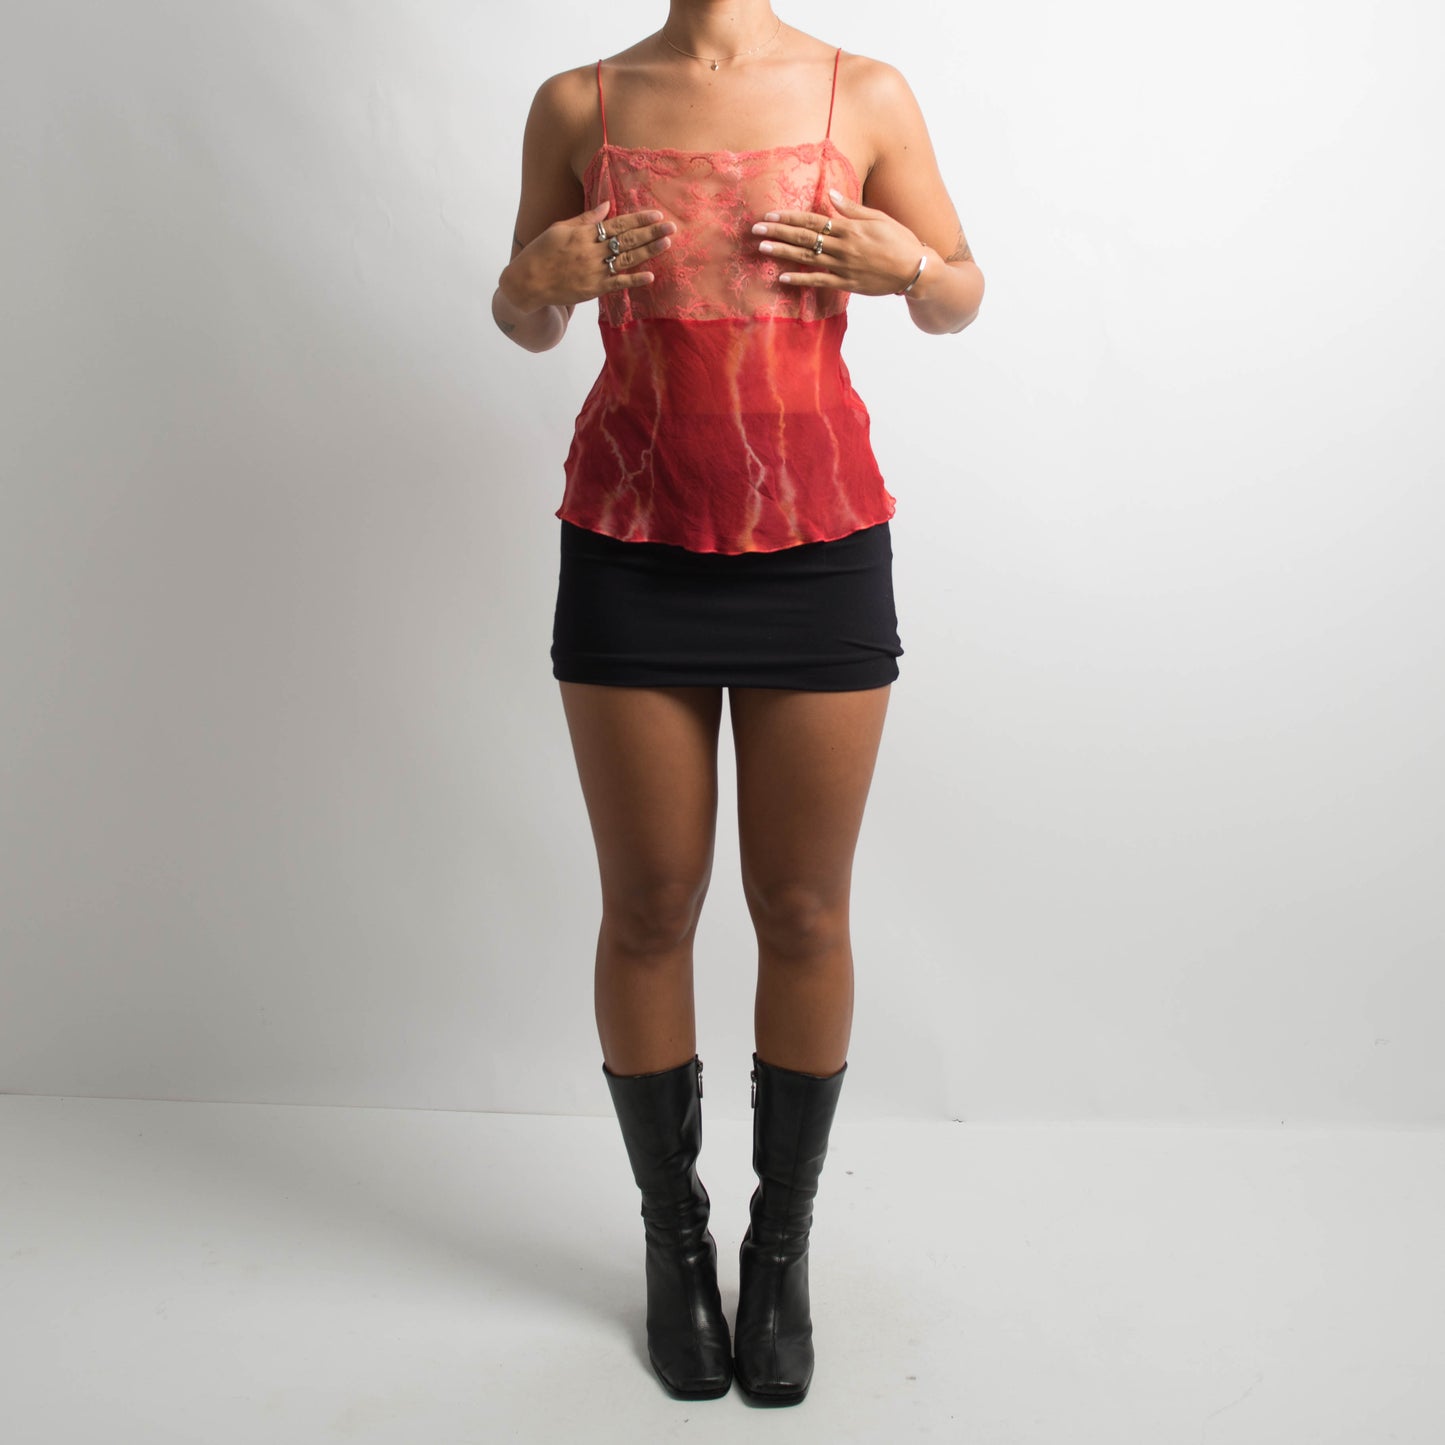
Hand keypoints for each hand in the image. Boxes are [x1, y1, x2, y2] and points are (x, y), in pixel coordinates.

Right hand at [502, 200, 676, 311]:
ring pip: (627, 259)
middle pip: (628, 239)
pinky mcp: (594, 289)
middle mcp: (592, 250)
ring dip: (649, 251)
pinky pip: (618, 284)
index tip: (656, 214)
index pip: (618, 223)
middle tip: (672, 226)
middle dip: (651, 232)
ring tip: (667, 243)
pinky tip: (651, 276)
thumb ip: (586, 218)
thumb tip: (607, 206)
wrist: (528, 282)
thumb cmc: (543, 252)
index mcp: (584, 233)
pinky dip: (634, 280)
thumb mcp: (560, 228)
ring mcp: (594, 271)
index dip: (639, 218)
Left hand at [752, 188, 925, 296]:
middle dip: (778, 232)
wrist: (915, 269)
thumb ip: (852, 209)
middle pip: (804, 237)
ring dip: (782, 253)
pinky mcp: (846, 284)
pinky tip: (781, 278)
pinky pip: (818, 282)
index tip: (770, 214)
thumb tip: (830, 194)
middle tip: (756, 229)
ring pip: (806, 257)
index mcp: (849, 228)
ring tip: (762, 248)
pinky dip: (799, 280)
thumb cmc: (900, 240)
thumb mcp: (878, 217)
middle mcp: (843, 247)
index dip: (789, 217)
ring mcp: (843, 267)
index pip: (812, 219)